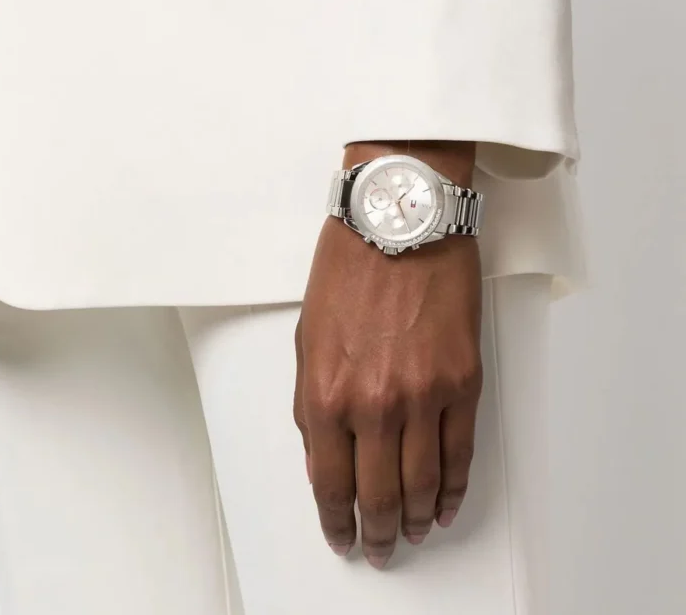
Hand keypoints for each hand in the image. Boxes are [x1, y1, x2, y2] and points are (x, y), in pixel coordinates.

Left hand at [294, 142, 481, 568]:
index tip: (342, 535)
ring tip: (411, 534)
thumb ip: (313, 405)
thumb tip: (325, 457)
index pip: (330, 484)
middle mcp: (374, 404)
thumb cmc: (349, 269)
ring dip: (415, 518)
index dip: (337, 521)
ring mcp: (423, 395)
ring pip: (421, 483)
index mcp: (325, 394)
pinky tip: (445, 504)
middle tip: (379, 548)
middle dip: (378, 533)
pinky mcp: (462, 380)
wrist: (399, 222)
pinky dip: (453, 488)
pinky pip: (461, 452)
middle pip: (378, 495)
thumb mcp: (307, 340)